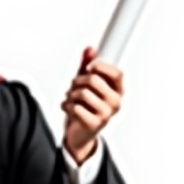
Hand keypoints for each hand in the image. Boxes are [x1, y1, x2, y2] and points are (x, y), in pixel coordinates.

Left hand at [60, 46, 124, 163]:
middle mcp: (115, 103)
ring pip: (82, 93)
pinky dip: (66, 106)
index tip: (89, 67)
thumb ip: (86, 67)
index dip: (100, 66)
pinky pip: (75, 107)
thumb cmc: (85, 107)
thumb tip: (89, 49)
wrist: (79, 134)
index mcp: (118, 91)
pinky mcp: (94, 124)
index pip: (116, 73)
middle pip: (93, 80)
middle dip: (77, 81)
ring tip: (70, 100)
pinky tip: (68, 110)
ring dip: (70, 95)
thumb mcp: (85, 85)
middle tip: (73, 87)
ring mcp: (106, 114)